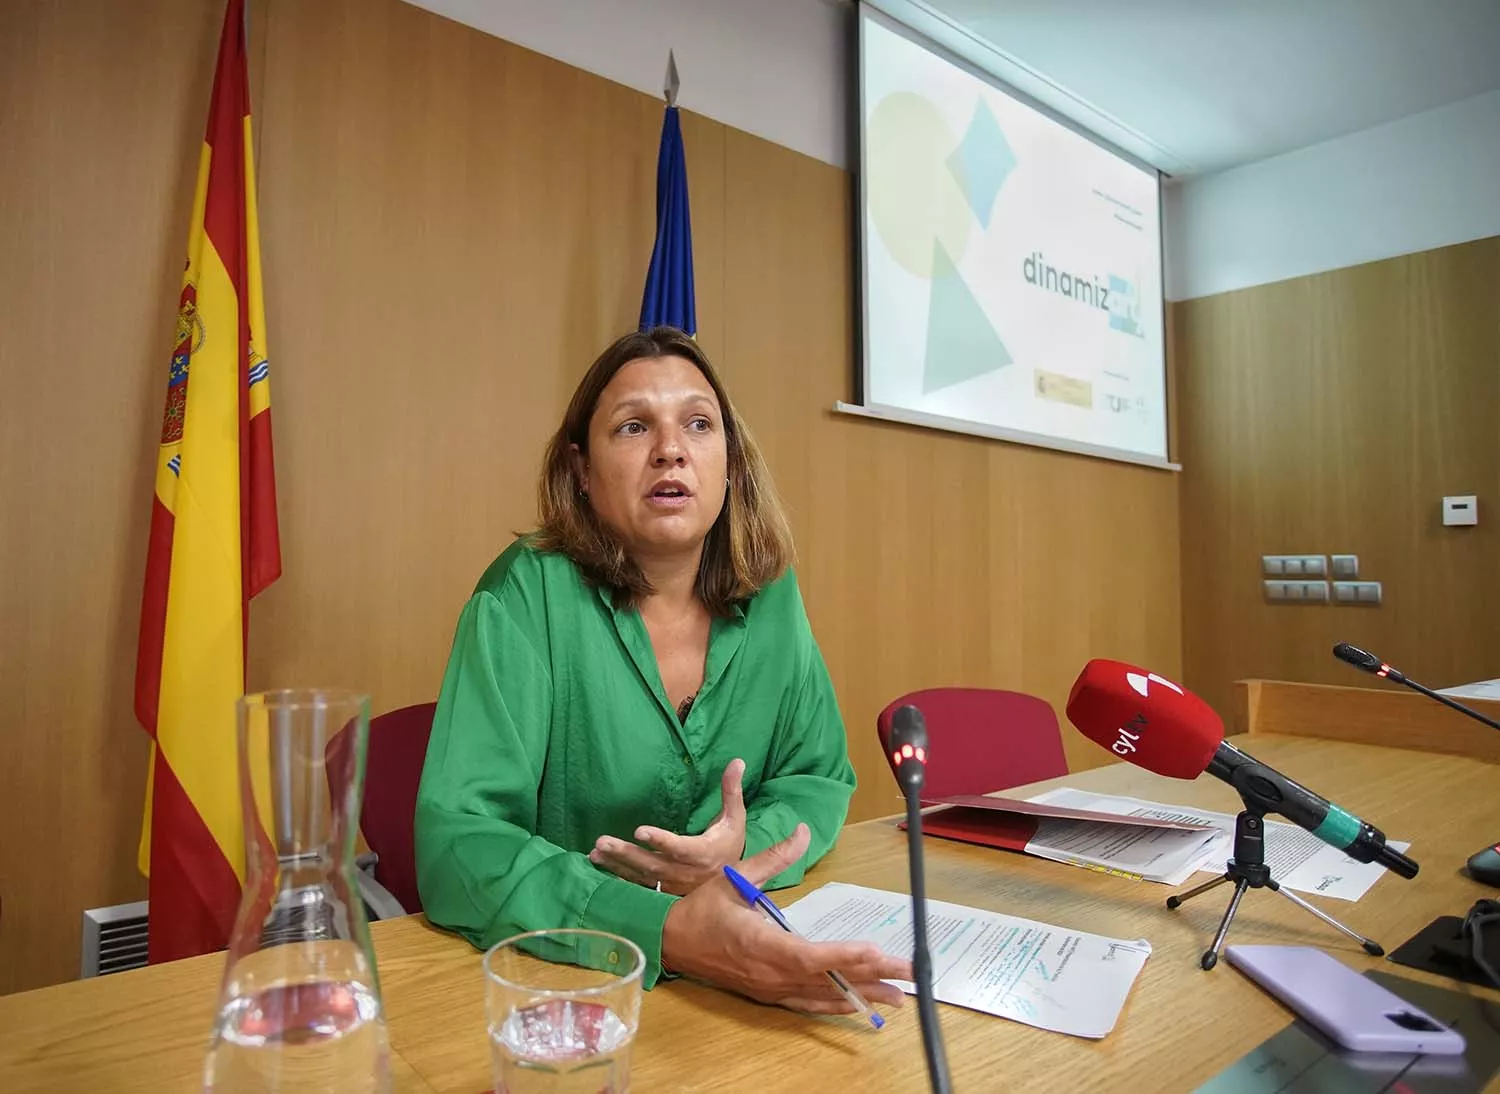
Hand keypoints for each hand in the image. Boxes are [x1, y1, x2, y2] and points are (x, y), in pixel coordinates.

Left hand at [590, 758, 747, 894]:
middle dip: (626, 853)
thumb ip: (732, 791)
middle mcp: (684, 873)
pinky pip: (638, 887)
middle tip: (601, 842)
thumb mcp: (735, 819)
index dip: (659, 840)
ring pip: (641, 877)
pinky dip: (618, 878)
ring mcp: (671, 885)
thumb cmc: (730, 845)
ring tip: (595, 853)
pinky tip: (599, 867)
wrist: (731, 886)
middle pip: (651, 864)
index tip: (639, 830)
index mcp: (702, 853)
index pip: (678, 848)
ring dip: (616, 865)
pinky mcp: (662, 892)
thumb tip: (737, 761)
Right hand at [660, 823, 912, 1014]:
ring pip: (822, 995)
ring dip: (861, 996)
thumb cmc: (702, 907)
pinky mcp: (768, 994)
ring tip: (897, 997)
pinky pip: (807, 1003)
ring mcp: (770, 987)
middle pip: (826, 978)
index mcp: (759, 943)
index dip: (843, 956)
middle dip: (870, 976)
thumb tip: (803, 831)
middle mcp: (769, 972)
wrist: (671, 942)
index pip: (808, 955)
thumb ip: (773, 858)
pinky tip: (858, 1005)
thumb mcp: (735, 876)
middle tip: (908, 974)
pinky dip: (835, 1004)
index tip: (874, 951)